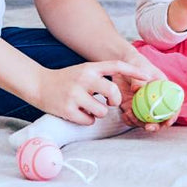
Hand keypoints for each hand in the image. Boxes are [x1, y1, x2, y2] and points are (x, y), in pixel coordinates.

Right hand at [34, 60, 149, 125]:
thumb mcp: (83, 71)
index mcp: (89, 67)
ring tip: (87, 107)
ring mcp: (75, 94)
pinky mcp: (68, 109)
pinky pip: (89, 120)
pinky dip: (86, 120)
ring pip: (102, 110)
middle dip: (115, 101)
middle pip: (113, 92)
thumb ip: (100, 76)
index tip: (148, 78)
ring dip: (98, 112)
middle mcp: (84, 78)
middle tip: (109, 102)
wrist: (38, 84)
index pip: (116, 66)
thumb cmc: (65, 80)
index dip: (134, 71)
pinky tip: (77, 113)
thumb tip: (122, 88)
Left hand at [112, 50, 175, 132]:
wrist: (123, 64)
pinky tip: (125, 115)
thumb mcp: (140, 68)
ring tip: (130, 115)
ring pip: (144, 120)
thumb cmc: (137, 63)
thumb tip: (136, 89)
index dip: (172, 116)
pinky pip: (132, 118)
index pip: (173, 106)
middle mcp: (155, 101)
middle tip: (149, 127)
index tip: (168, 122)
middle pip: (159, 118)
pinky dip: (129, 119)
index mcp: (163, 91)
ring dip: (139, 123)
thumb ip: (138, 79)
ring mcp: (143, 105)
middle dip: (155, 126)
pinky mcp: (132, 107)